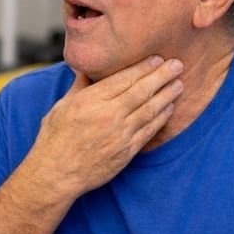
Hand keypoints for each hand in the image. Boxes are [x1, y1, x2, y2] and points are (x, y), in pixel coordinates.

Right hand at [22, 56, 182, 197]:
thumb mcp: (61, 106)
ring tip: (178, 84)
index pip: (123, 79)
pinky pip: (149, 131)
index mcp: (90, 101)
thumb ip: (80, 86)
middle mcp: (108, 116)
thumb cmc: (55, 139)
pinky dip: (161, 118)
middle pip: (141, 92)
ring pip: (149, 110)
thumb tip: (87, 67)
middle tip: (177, 65)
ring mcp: (120, 135)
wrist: (57, 174)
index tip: (157, 59)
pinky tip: (168, 108)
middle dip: (161, 76)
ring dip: (167, 96)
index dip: (143, 68)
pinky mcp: (127, 152)